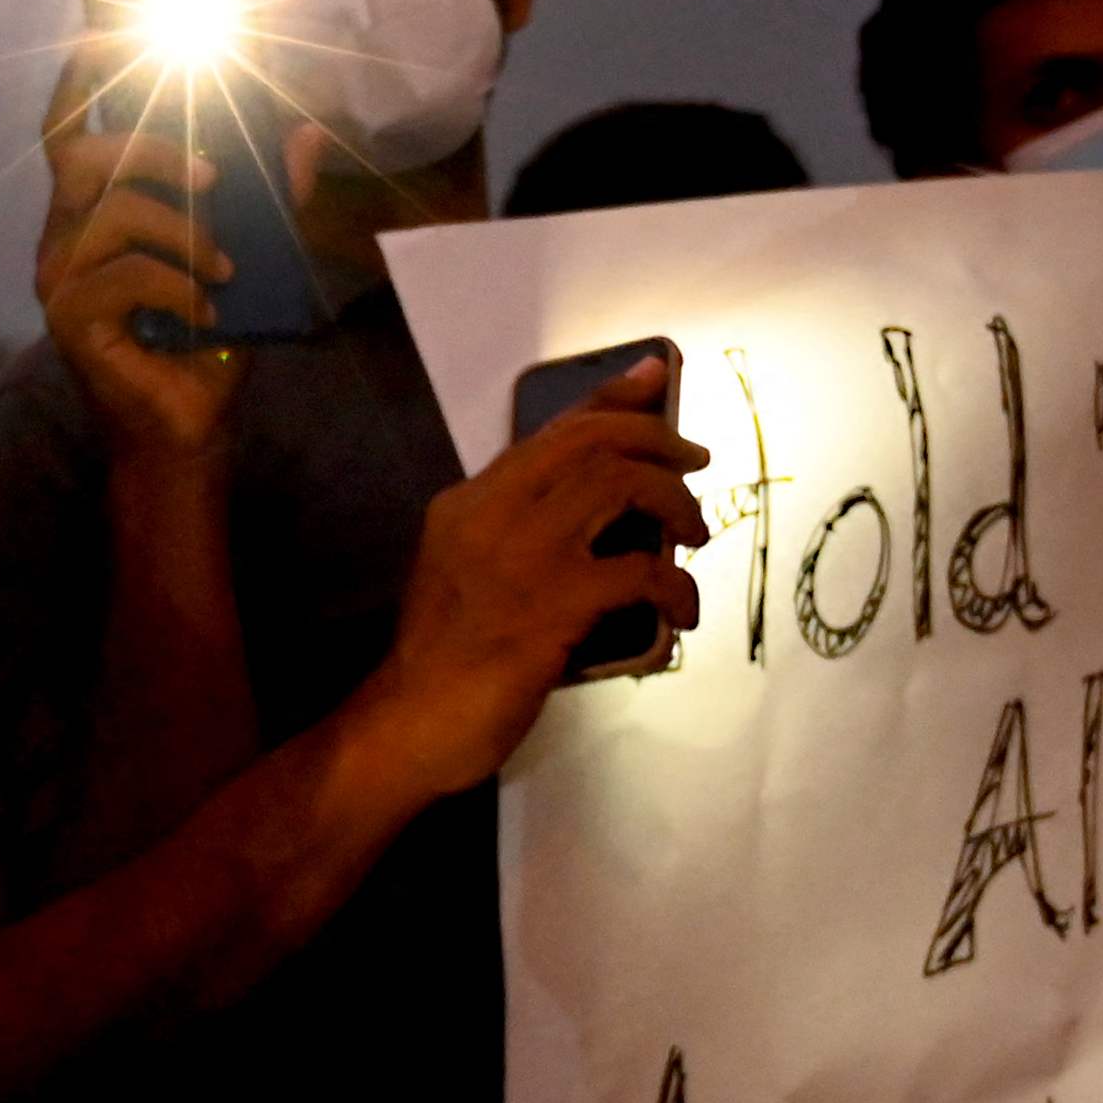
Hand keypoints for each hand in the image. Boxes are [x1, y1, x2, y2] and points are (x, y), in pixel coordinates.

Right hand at [34, 1, 247, 463]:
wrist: (188, 431)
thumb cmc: (207, 343)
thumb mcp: (253, 259)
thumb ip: (272, 197)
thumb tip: (307, 130)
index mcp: (97, 207)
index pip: (74, 122)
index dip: (84, 69)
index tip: (99, 12)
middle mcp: (65, 233)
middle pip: (81, 148)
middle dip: (152, 144)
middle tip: (217, 172)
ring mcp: (59, 274)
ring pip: (111, 207)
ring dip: (182, 227)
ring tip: (226, 266)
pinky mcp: (69, 317)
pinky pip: (124, 271)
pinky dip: (178, 284)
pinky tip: (208, 313)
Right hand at [338, 364, 710, 792]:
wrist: (409, 725)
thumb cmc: (441, 661)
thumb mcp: (468, 574)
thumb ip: (514, 535)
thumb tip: (592, 519)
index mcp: (469, 502)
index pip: (550, 432)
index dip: (610, 401)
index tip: (655, 377)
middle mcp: (491, 513)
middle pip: (591, 443)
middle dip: (655, 439)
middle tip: (693, 463)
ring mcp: (522, 557)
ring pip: (619, 486)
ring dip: (673, 504)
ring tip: (693, 535)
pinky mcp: (552, 607)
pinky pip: (641, 572)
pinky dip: (676, 586)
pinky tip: (683, 612)